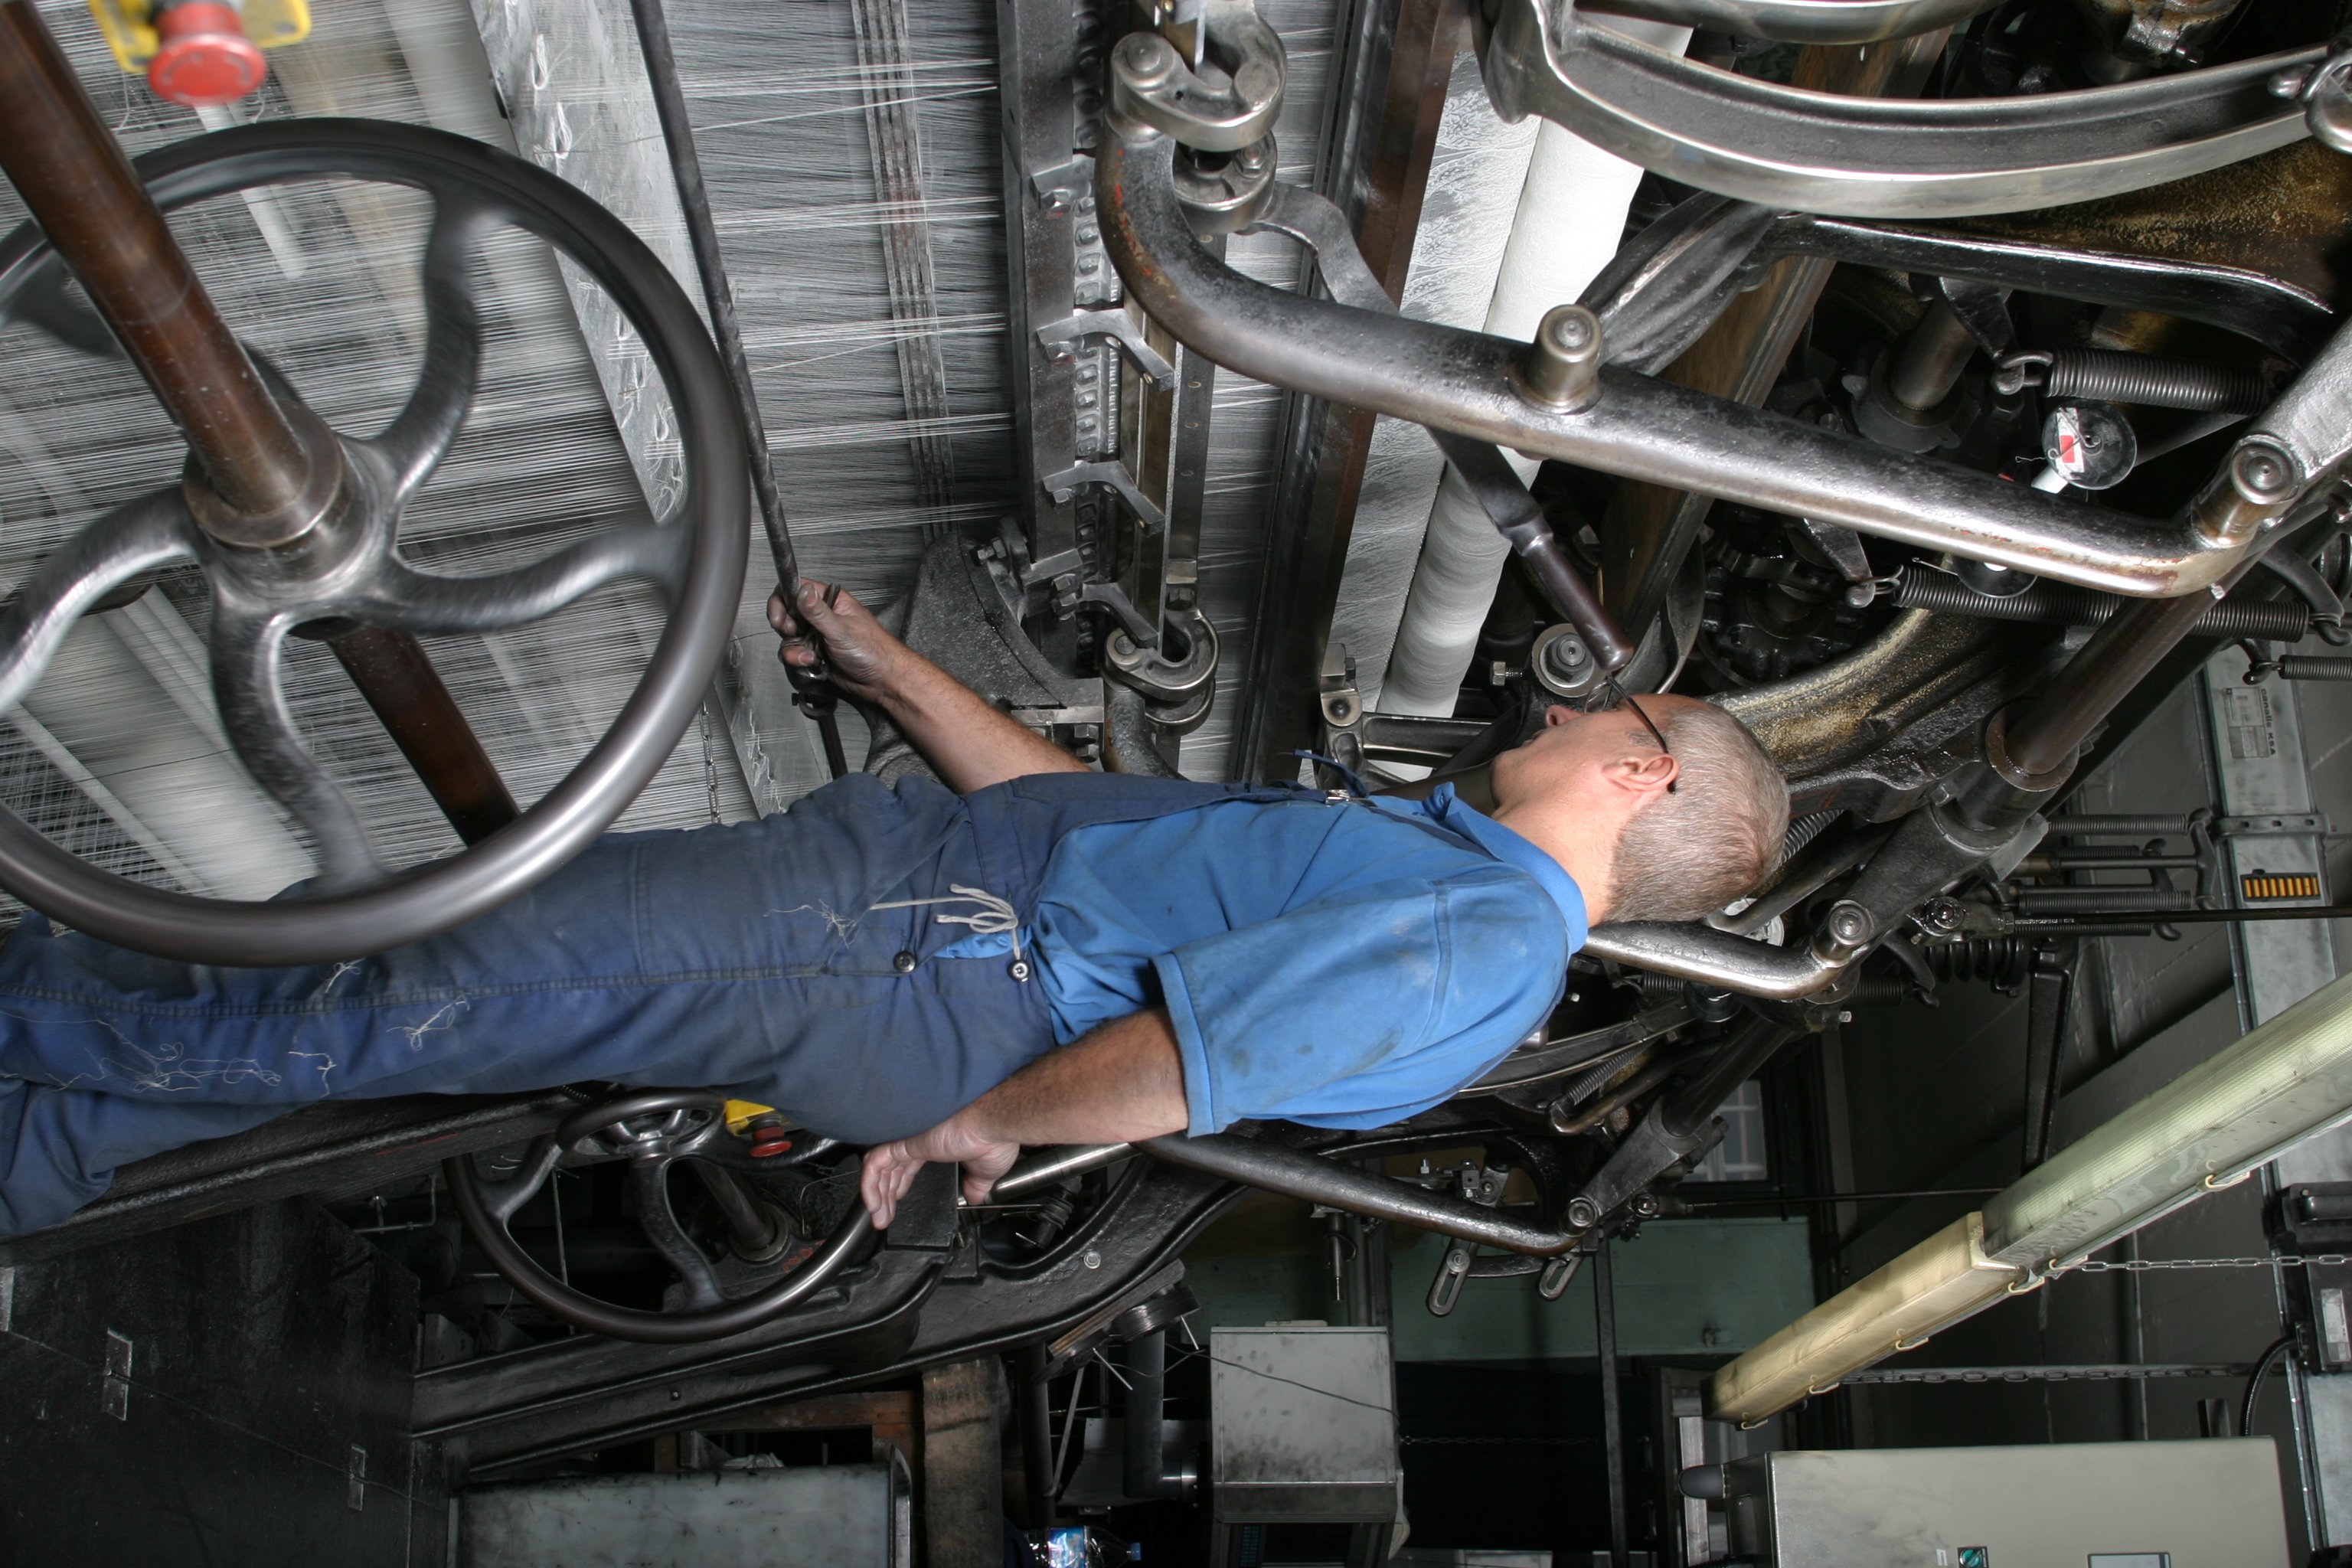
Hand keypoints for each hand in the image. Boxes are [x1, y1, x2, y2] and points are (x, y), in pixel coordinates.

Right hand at [767, 579, 911, 707]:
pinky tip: (814, 664)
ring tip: (810, 656)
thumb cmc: (874, 650)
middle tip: (794, 633)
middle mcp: (822, 616)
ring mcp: (817, 635)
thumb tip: (803, 590)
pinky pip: (795, 654)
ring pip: (789, 638)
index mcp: (831, 601)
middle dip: (786, 628)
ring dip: (794, 650)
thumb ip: (818, 611)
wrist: (882, 680)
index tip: (781, 616)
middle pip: (787, 614)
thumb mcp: (842, 629)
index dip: (783, 600)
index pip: (797, 589)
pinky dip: (799, 661)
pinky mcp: (815, 654)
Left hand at [857, 1111, 1021, 1228]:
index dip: (898, 1187)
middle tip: (883, 1218)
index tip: (896, 1206)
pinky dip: (870, 1185)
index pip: (906, 1167)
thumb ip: (976, 1184)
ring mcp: (910, 1140)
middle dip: (885, 1197)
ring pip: (880, 1169)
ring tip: (879, 1218)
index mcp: (935, 1145)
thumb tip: (975, 1197)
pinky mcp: (904, 1142)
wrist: (992, 1126)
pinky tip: (874, 1205)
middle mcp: (919, 1141)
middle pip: (891, 1171)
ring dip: (876, 1195)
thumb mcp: (985, 1171)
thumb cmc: (993, 1139)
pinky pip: (875, 1164)